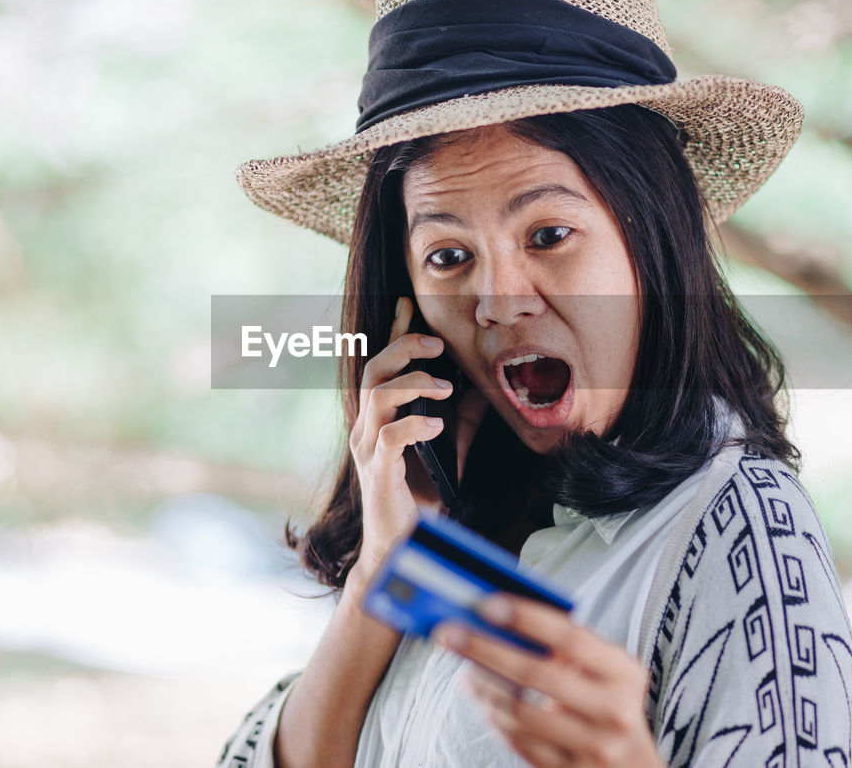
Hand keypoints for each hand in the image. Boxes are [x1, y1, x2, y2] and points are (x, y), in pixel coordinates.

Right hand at [351, 296, 455, 571]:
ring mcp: (368, 449)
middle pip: (374, 370)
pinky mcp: (377, 472)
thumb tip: (484, 387)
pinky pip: (389, 437)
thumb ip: (461, 420)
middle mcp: (367, 427)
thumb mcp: (447, 450)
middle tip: (437, 344)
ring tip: (444, 386)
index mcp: (380, 417)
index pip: (382, 364)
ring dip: (413, 382)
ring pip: (377, 396)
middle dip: (403, 347)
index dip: (393, 333)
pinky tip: (435, 425)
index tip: (407, 303)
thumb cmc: (419, 498)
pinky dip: (414, 425)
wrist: (400, 548)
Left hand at [433, 595, 666, 767]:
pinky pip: (518, 740)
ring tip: (464, 668)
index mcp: (624, 674)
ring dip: (482, 686)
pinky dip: (494, 716)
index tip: (488, 604)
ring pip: (519, 711)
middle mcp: (612, 712)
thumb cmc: (611, 705)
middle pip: (535, 674)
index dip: (527, 618)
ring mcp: (591, 748)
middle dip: (485, 650)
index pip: (571, 638)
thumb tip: (503, 619)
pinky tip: (483, 700)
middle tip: (449, 633)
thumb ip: (570, 647)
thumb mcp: (608, 672)